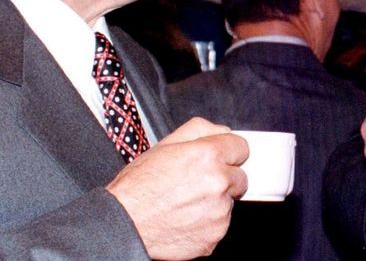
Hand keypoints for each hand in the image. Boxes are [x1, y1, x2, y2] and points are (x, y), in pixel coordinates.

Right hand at [107, 117, 248, 259]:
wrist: (124, 223)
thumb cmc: (139, 185)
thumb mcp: (165, 144)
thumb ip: (201, 129)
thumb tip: (224, 131)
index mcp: (208, 155)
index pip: (242, 147)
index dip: (228, 152)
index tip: (219, 159)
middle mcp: (218, 182)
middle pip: (240, 177)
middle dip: (224, 178)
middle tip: (197, 182)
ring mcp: (218, 212)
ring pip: (229, 202)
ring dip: (215, 202)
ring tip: (187, 201)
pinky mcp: (215, 235)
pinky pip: (220, 224)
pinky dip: (208, 222)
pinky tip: (187, 217)